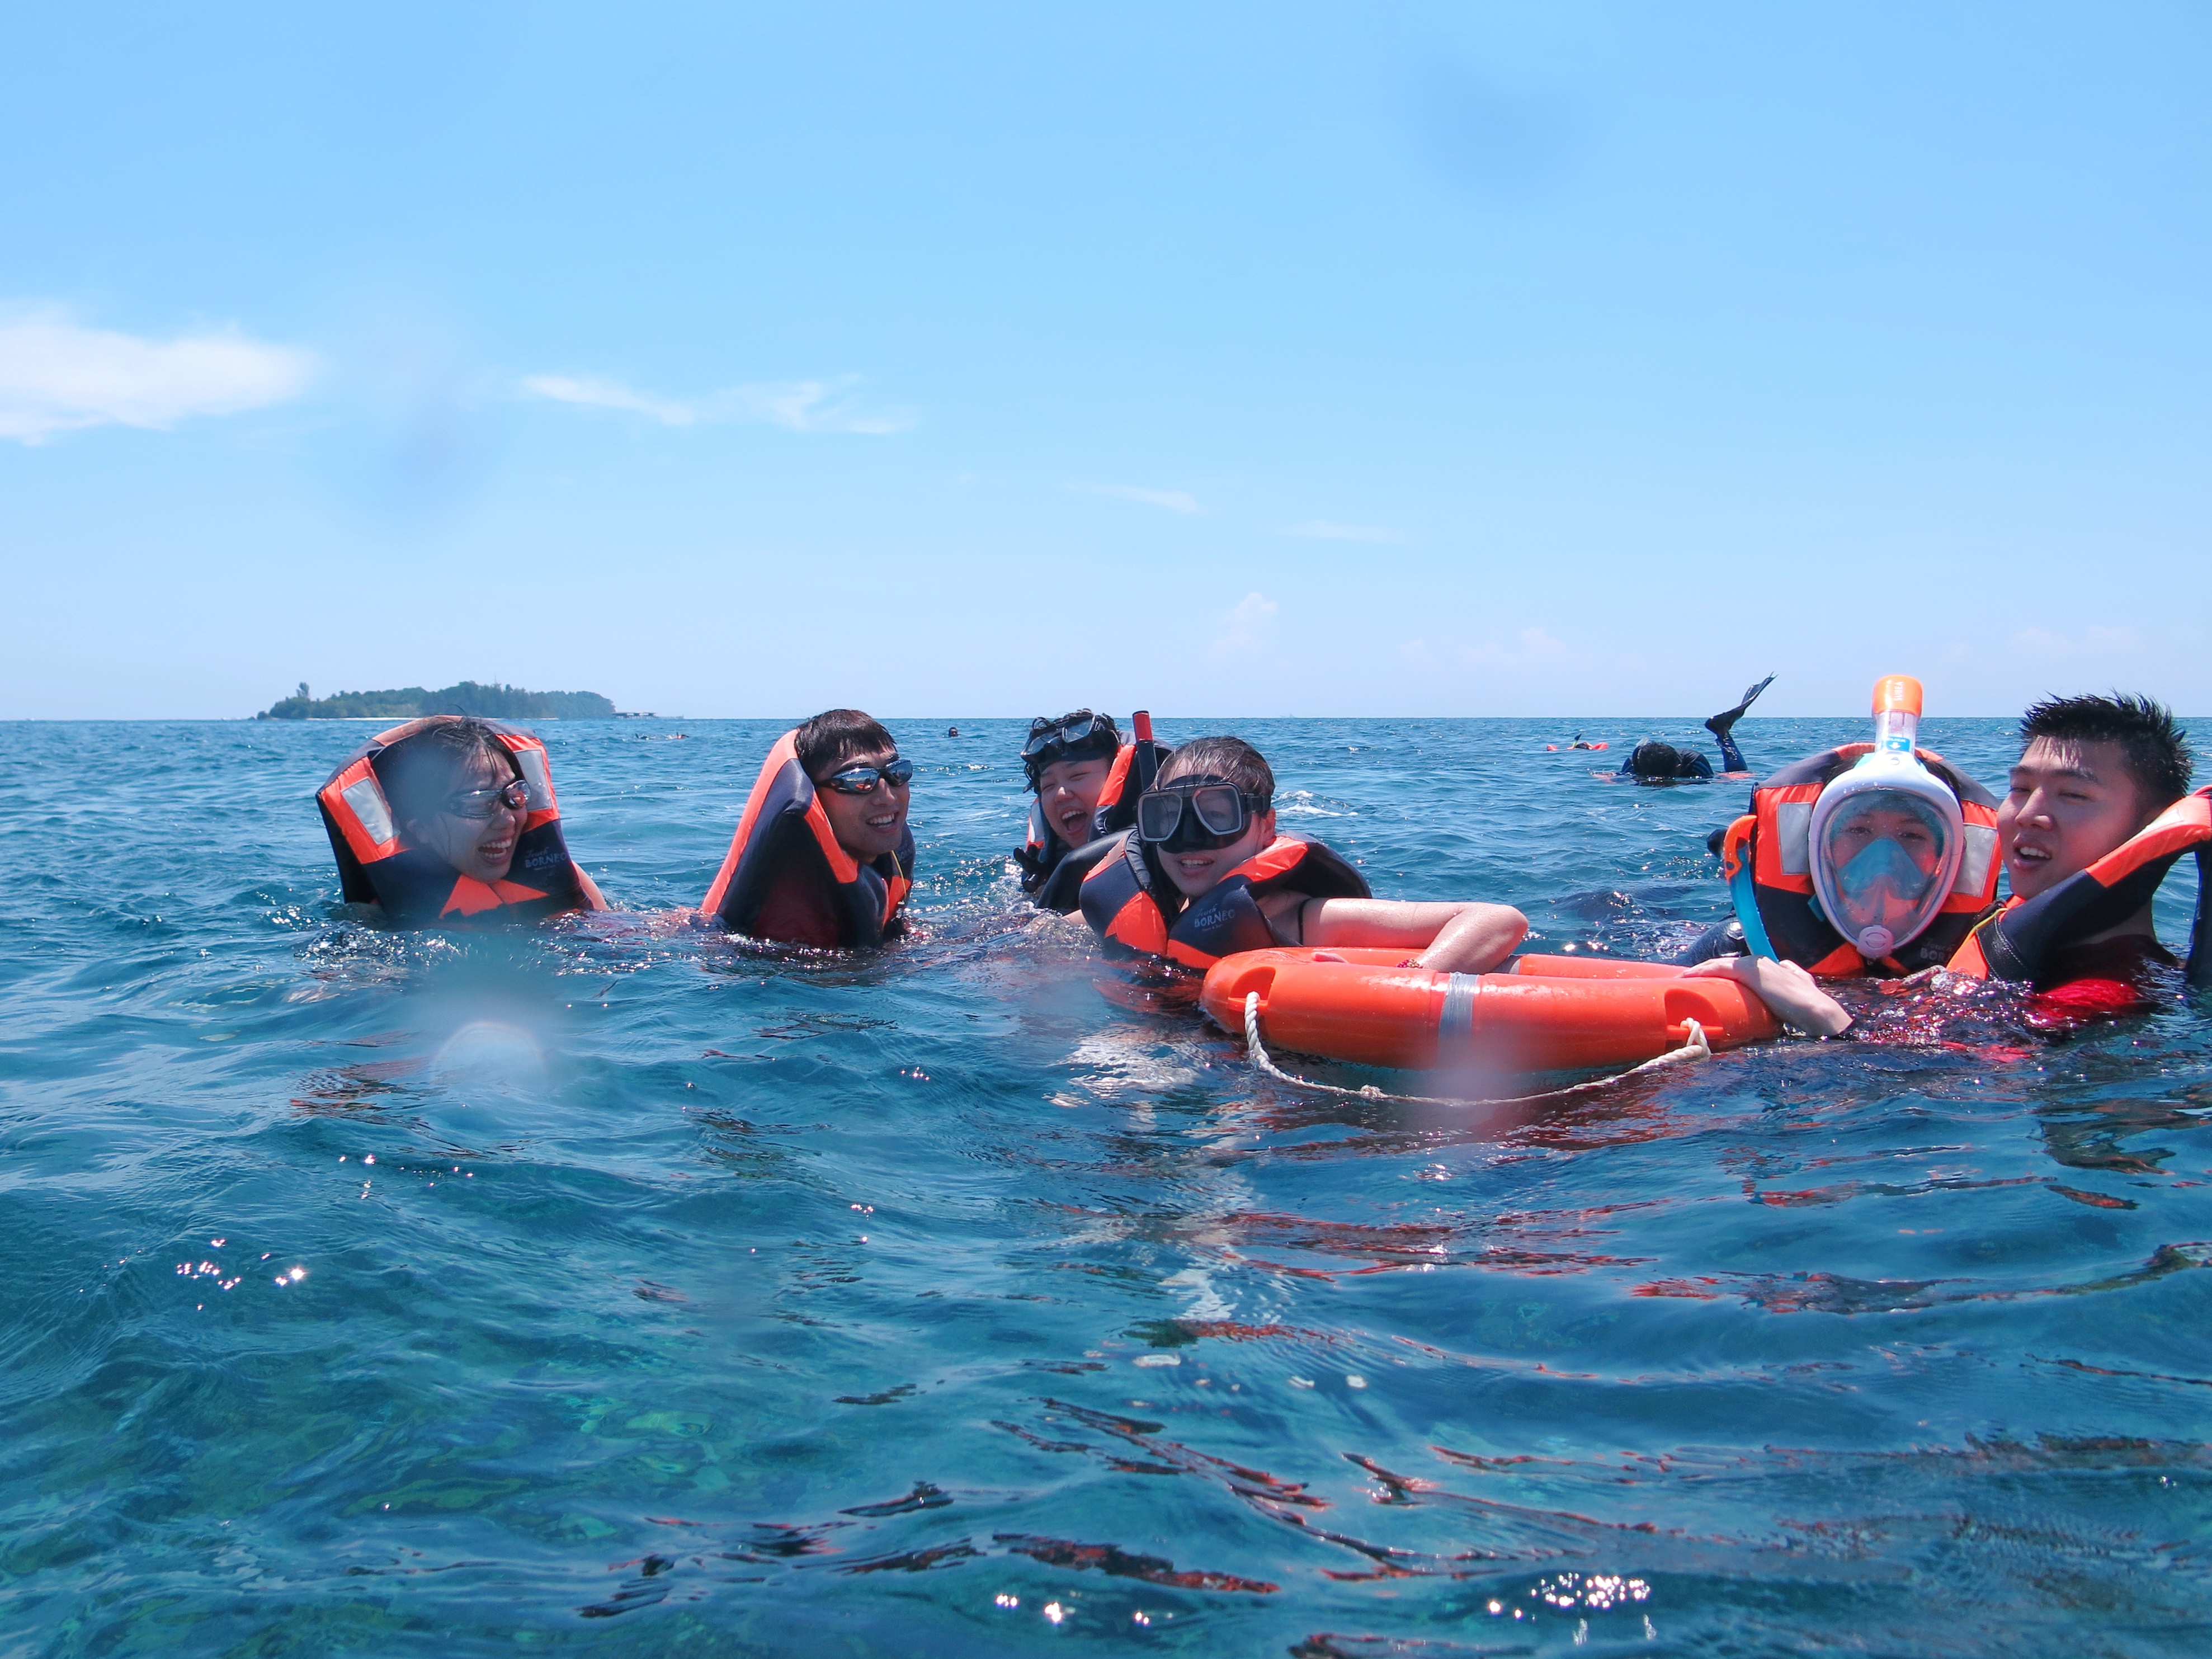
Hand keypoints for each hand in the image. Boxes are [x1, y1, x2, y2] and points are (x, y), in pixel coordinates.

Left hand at [1682, 956, 1851, 1036]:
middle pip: (1724, 966)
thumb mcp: (1798, 988)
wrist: (1816, 1010)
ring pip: (1718, 966)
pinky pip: (1717, 968)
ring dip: (1700, 972)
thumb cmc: (1808, 1007)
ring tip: (1684, 980)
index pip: (1736, 968)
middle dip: (1706, 972)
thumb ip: (1791, 977)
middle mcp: (1758, 961)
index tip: (1704, 983)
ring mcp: (1753, 964)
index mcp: (1768, 965)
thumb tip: (1786, 969)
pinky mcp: (1748, 971)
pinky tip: (1688, 977)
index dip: (1718, 973)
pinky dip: (1701, 972)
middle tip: (1689, 981)